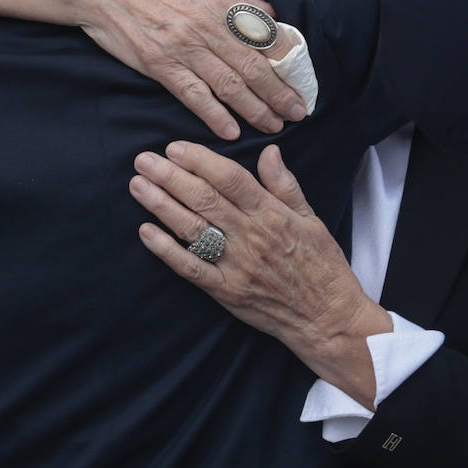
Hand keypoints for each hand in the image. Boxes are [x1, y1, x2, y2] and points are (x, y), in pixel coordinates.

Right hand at [0, 0, 306, 139]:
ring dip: (255, 109)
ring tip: (273, 125)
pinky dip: (215, 116)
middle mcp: (207, 26)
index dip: (286, 62)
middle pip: (253, 67)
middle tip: (297, 113)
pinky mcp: (160, 65)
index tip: (301, 78)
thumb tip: (265, 10)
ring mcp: (184, 47)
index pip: (264, 36)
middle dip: (279, 94)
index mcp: (220, 0)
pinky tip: (231, 131)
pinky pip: (194, 96)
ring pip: (229, 85)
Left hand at [130, 141, 391, 406]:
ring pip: (193, 229)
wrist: (328, 319)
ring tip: (138, 186)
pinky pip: (191, 269)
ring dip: (162, 206)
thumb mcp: (311, 218)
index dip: (200, 160)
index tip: (175, 147)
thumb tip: (269, 150)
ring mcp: (237, 266)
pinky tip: (146, 232)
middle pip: (204, 200)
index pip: (230, 179)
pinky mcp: (227, 292)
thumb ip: (285, 184)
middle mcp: (251, 237)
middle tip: (143, 160)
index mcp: (272, 214)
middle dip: (170, 177)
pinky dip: (167, 250)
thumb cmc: (322, 266)